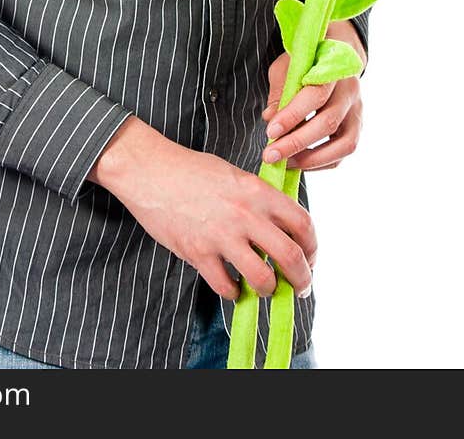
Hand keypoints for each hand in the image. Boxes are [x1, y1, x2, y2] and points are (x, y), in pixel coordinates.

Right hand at [89, 116, 316, 301]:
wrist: (150, 170)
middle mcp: (245, 214)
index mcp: (257, 191)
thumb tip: (278, 225)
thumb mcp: (234, 174)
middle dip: (302, 279)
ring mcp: (222, 235)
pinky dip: (233, 293)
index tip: (310, 258)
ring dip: (269, 289)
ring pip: (263, 279)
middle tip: (300, 287)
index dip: (313, 247)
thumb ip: (258, 199)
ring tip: (264, 288)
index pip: (303, 224)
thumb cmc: (191, 169)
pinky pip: (226, 286)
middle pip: (292, 257)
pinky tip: (232, 286)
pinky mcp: (198, 252)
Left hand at [261, 48, 362, 171]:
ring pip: (344, 144)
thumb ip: (280, 91)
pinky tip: (299, 162)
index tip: (271, 131)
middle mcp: (350, 91)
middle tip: (270, 155)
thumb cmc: (307, 60)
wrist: (336, 52)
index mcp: (333, 69)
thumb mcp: (288, 66)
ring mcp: (357, 112)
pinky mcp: (356, 128)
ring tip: (285, 163)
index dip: (293, 116)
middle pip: (328, 123)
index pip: (315, 96)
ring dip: (312, 159)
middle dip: (296, 143)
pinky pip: (344, 153)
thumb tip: (270, 119)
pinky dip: (322, 163)